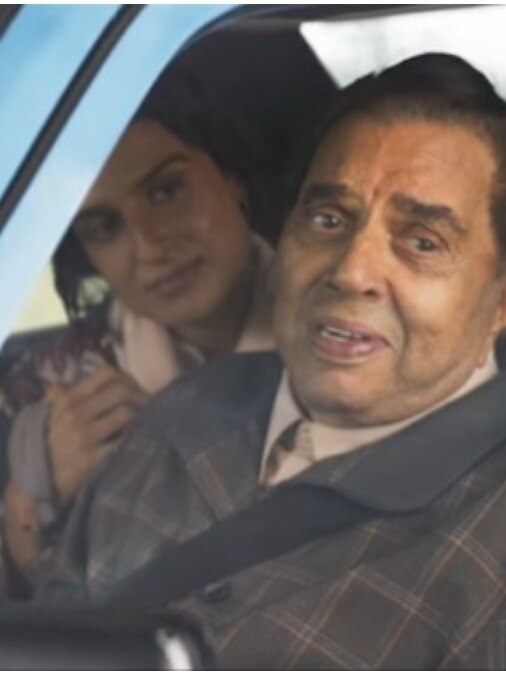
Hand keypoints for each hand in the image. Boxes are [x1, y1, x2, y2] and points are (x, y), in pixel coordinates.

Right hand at [46, 365, 147, 504]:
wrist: (41, 479)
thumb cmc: (51, 443)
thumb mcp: (53, 413)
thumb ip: (67, 393)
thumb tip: (88, 376)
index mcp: (68, 398)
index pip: (106, 373)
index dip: (127, 377)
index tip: (134, 388)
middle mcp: (76, 413)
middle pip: (122, 391)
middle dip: (140, 397)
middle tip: (147, 406)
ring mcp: (84, 435)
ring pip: (126, 413)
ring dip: (139, 417)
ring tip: (142, 422)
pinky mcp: (92, 457)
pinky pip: (123, 441)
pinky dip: (132, 438)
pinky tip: (133, 440)